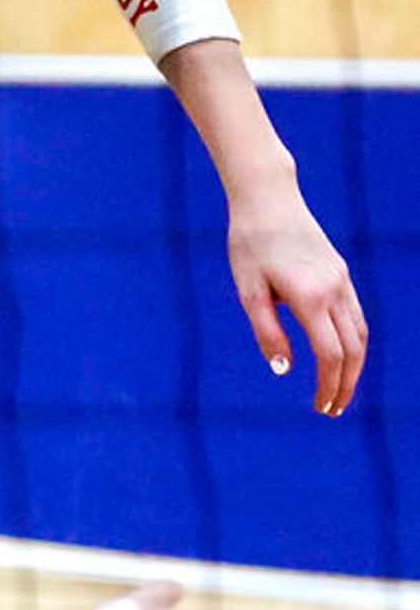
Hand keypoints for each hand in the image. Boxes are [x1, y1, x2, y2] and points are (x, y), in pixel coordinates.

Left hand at [226, 173, 367, 417]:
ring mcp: (342, 280)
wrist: (269, 200)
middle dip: (346, 383)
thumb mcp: (248, 292)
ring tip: (339, 390)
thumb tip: (284, 370)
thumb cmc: (249, 246)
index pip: (331, 354)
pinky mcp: (341, 273)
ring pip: (360, 332)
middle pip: (353, 348)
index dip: (328, 384)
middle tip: (331, 410)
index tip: (320, 407)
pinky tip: (342, 357)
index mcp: (310, 297)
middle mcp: (335, 289)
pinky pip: (355, 315)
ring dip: (354, 365)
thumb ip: (267, 332)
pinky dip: (354, 341)